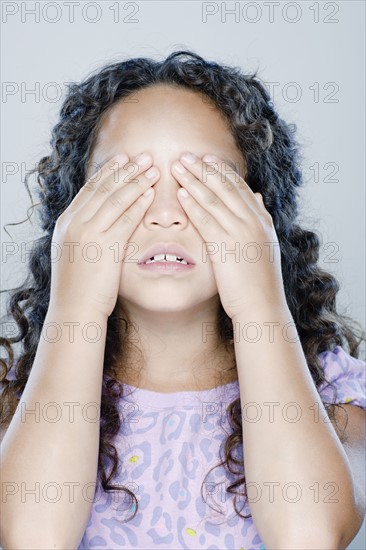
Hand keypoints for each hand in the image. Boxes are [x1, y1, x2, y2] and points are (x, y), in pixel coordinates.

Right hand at [49, 153, 157, 317]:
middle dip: (126, 169)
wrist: (74, 309)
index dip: (109, 172)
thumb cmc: (77, 287)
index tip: (123, 158)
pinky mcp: (105, 246)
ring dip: (136, 180)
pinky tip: (151, 193)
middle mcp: (75, 223)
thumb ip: (84, 234)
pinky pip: (125, 218)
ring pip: (115, 198)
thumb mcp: (74, 253)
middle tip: (143, 155)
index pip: (90, 189)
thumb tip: (98, 222)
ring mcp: (89, 233)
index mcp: (66, 222)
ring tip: (152, 167)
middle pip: (104, 188)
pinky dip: (139, 203)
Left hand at [172, 152, 286, 320]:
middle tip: (186, 155)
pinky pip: (206, 220)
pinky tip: (181, 193)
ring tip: (178, 166)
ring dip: (194, 180)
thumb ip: (260, 220)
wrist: (263, 306)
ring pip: (214, 199)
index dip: (221, 172)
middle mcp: (253, 222)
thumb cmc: (261, 282)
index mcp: (262, 221)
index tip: (206, 159)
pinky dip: (193, 205)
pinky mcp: (226, 246)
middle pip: (225, 187)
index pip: (239, 188)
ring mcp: (240, 233)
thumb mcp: (265, 245)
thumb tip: (257, 198)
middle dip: (203, 169)